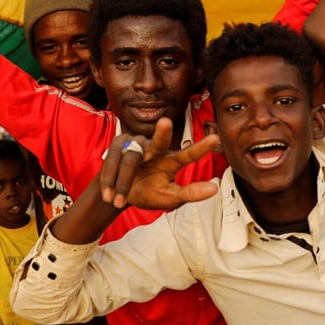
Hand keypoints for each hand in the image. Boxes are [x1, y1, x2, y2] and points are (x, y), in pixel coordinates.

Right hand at [99, 118, 219, 209]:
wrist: (118, 193)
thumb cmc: (147, 193)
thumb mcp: (169, 198)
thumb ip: (189, 194)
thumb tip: (215, 188)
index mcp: (170, 161)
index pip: (187, 154)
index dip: (201, 148)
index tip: (216, 139)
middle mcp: (155, 148)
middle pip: (159, 141)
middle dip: (162, 132)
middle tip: (165, 123)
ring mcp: (136, 143)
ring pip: (131, 159)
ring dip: (123, 182)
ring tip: (117, 201)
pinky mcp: (118, 143)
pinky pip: (114, 160)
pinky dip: (110, 179)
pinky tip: (108, 193)